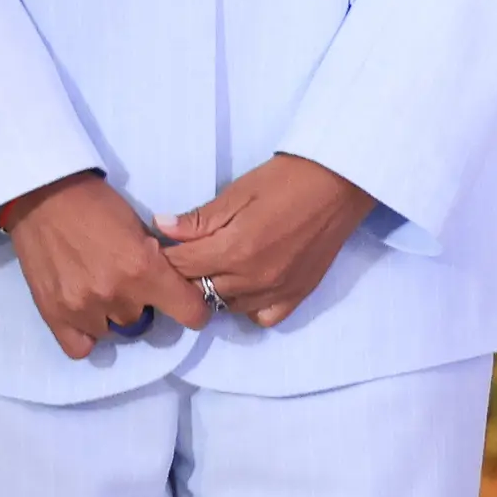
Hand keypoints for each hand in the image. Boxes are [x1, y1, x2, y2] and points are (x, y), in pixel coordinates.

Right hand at [0, 173, 208, 358]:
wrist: (43, 195)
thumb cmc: (95, 204)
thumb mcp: (139, 226)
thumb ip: (155, 262)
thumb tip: (169, 287)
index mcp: (144, 269)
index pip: (190, 313)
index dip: (193, 308)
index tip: (186, 303)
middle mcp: (116, 295)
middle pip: (142, 321)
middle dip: (139, 303)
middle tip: (124, 280)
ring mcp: (83, 309)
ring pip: (112, 331)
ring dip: (110, 314)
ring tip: (97, 287)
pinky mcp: (54, 314)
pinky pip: (80, 347)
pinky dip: (85, 333)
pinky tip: (83, 312)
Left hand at [155, 153, 375, 329]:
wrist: (339, 183)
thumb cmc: (286, 180)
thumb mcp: (238, 192)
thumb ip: (200, 218)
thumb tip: (162, 229)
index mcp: (235, 249)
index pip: (182, 266)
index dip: (165, 257)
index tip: (157, 248)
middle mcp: (253, 279)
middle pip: (200, 290)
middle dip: (184, 275)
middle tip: (182, 257)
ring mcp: (277, 291)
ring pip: (227, 306)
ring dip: (213, 291)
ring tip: (211, 268)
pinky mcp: (297, 295)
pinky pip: (262, 317)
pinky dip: (247, 306)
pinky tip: (243, 285)